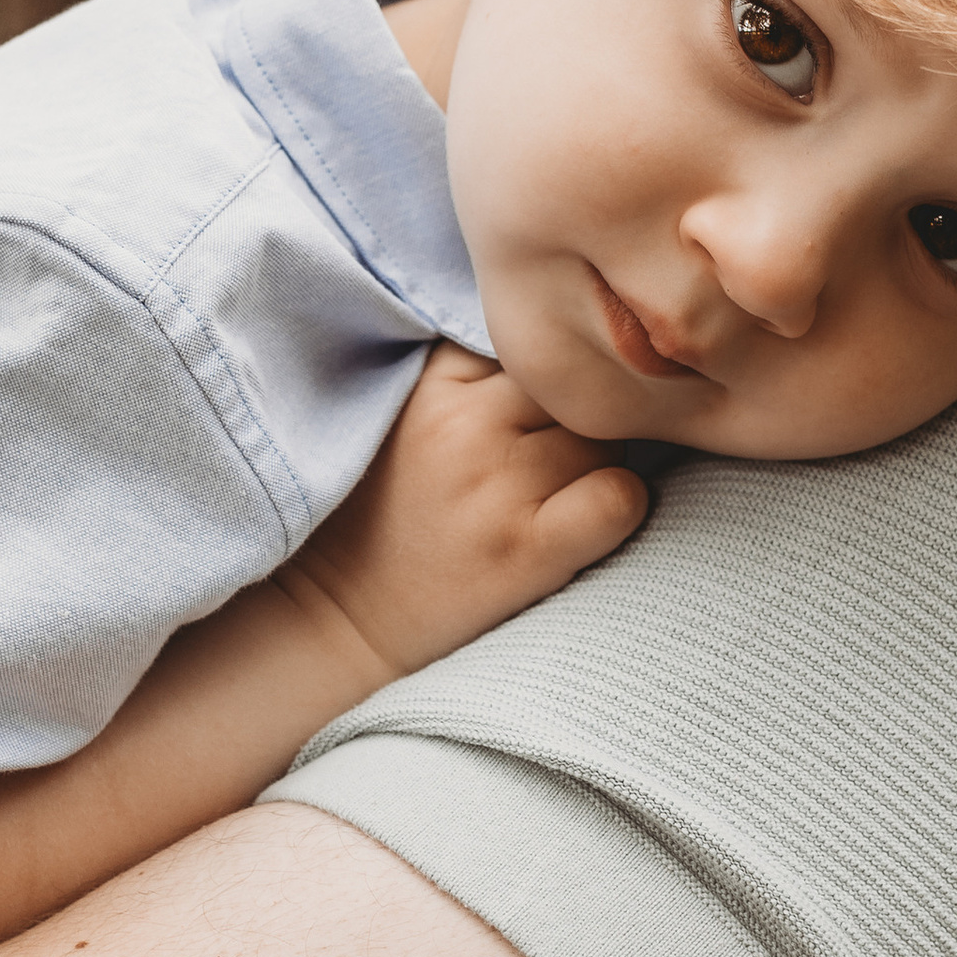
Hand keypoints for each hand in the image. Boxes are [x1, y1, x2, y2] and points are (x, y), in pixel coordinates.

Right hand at [279, 346, 648, 684]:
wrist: (336, 617)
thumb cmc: (378, 513)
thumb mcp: (402, 414)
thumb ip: (466, 376)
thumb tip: (552, 339)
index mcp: (434, 385)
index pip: (531, 345)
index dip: (540, 382)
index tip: (522, 417)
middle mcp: (467, 427)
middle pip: (574, 390)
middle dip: (573, 420)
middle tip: (545, 464)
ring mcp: (500, 487)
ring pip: (605, 440)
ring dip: (597, 464)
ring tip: (553, 498)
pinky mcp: (528, 549)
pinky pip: (620, 497)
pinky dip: (619, 506)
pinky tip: (585, 523)